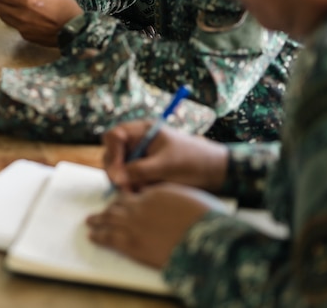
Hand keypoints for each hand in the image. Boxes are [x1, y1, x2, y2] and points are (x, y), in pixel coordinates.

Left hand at [86, 184, 218, 267]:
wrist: (202, 240)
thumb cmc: (202, 219)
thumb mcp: (187, 197)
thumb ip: (170, 195)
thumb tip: (164, 198)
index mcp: (153, 193)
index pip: (134, 192)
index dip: (127, 195)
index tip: (123, 198)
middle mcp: (139, 205)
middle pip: (118, 205)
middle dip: (109, 207)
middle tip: (102, 210)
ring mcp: (132, 224)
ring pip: (109, 219)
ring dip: (98, 219)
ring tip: (90, 220)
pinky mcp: (131, 244)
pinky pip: (108, 238)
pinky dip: (98, 236)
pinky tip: (92, 235)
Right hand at [103, 120, 229, 192]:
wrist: (214, 173)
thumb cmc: (193, 161)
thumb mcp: (166, 165)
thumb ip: (140, 170)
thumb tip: (117, 178)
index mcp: (143, 131)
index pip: (114, 136)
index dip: (112, 153)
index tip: (118, 173)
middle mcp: (138, 143)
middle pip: (112, 155)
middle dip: (117, 173)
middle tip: (126, 189)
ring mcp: (140, 158)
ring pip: (119, 171)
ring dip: (125, 183)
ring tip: (139, 193)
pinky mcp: (144, 173)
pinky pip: (130, 180)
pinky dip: (133, 188)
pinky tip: (144, 194)